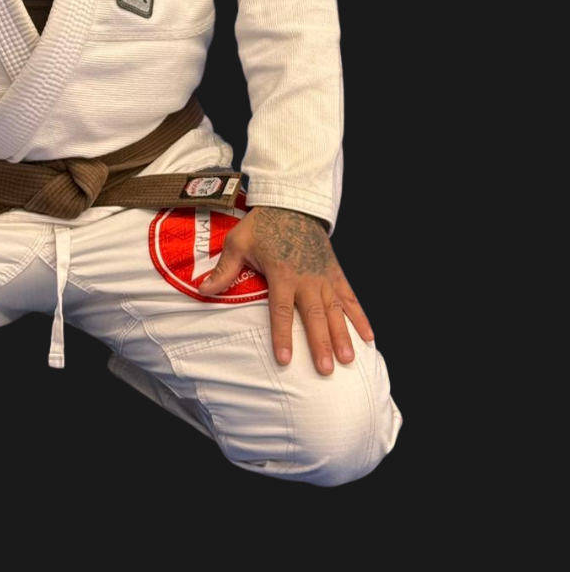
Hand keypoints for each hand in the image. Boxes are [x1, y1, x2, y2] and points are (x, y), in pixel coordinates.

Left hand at [197, 206, 373, 373]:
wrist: (292, 202)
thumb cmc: (262, 224)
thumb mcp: (238, 243)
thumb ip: (223, 270)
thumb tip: (202, 290)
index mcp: (281, 273)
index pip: (281, 310)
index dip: (282, 336)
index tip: (285, 360)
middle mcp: (306, 278)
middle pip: (314, 316)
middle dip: (320, 343)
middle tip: (326, 369)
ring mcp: (324, 276)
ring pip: (336, 310)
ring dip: (343, 335)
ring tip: (348, 360)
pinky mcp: (335, 272)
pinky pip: (350, 297)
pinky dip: (360, 317)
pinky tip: (369, 338)